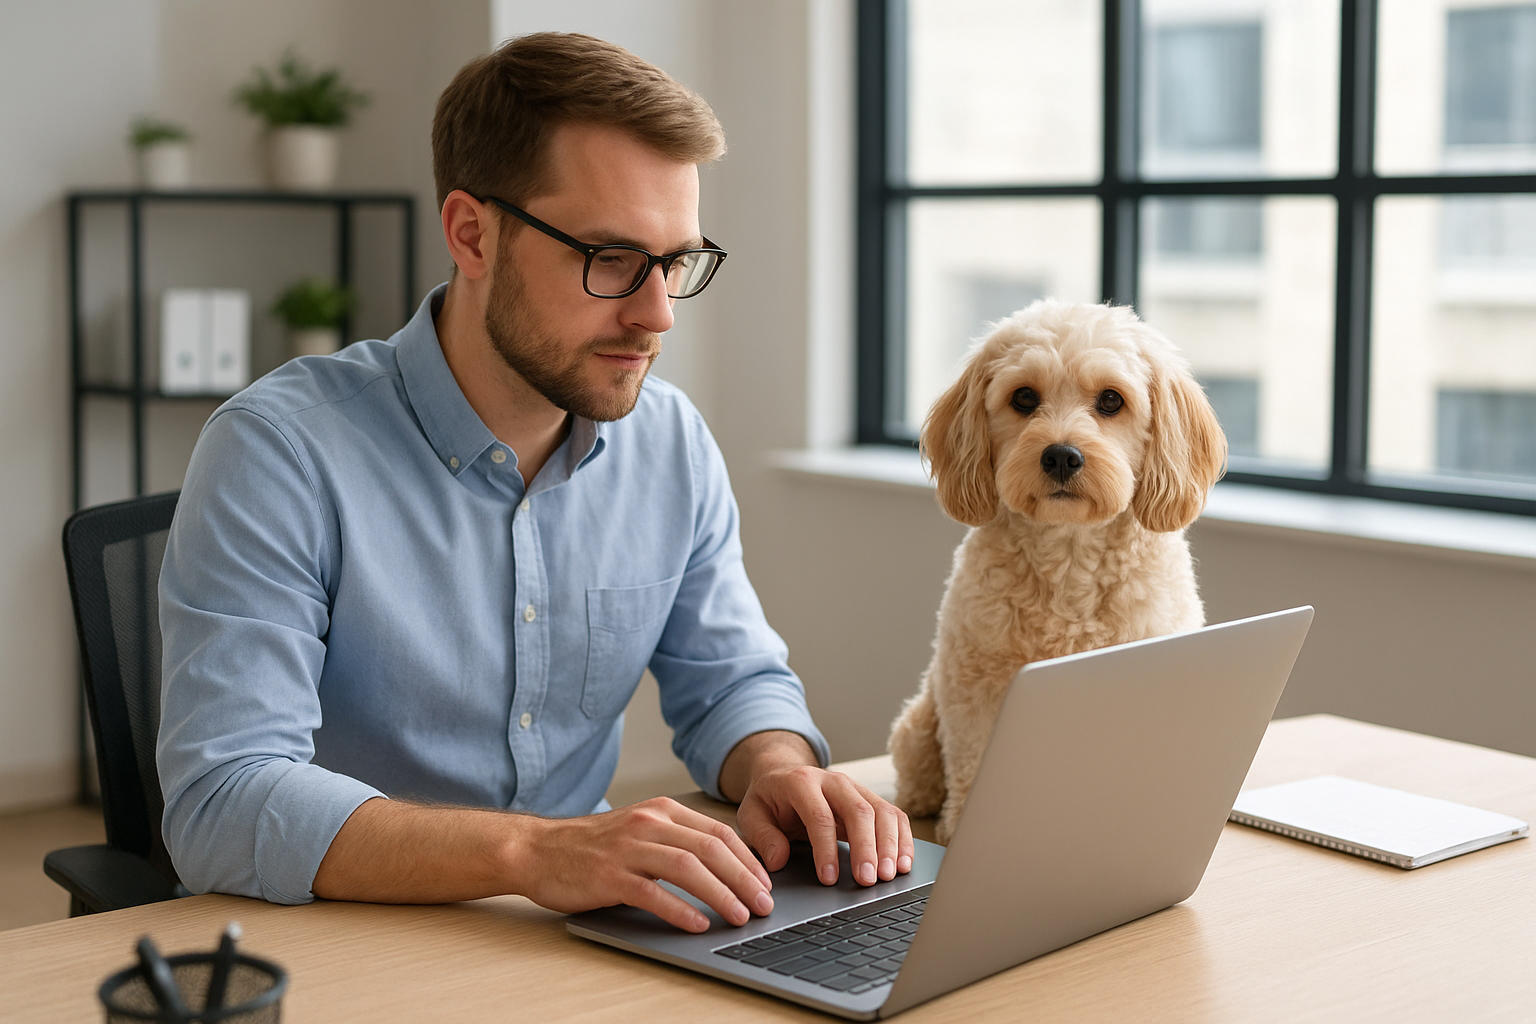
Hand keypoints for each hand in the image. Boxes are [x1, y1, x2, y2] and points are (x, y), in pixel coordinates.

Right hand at [514, 797, 774, 932]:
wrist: (538, 849)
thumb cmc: (592, 846)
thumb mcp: (641, 830)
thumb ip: (677, 840)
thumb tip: (726, 866)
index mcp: (662, 810)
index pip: (719, 832)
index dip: (748, 859)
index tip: (766, 883)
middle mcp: (649, 823)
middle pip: (710, 848)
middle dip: (744, 878)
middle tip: (764, 904)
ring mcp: (628, 848)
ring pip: (688, 867)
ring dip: (720, 894)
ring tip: (740, 916)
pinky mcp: (609, 876)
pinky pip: (653, 893)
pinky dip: (680, 910)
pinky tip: (698, 924)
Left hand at [726, 738, 913, 888]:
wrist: (783, 775)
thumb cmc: (769, 799)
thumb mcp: (752, 814)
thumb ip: (762, 836)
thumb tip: (778, 860)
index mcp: (801, 783)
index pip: (819, 815)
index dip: (826, 848)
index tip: (828, 878)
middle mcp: (833, 781)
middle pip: (858, 811)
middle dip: (866, 848)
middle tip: (868, 880)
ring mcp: (856, 788)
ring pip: (882, 812)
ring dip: (889, 845)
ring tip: (889, 876)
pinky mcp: (870, 799)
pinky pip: (894, 816)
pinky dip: (903, 839)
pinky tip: (904, 863)